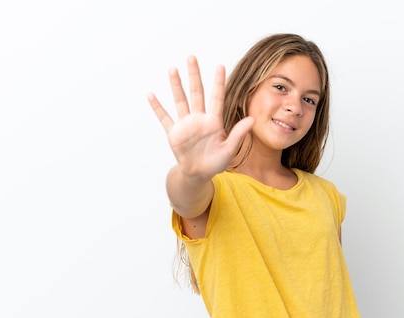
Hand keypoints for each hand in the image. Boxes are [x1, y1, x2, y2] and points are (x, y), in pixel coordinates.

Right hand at [148, 56, 253, 180]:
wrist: (199, 174)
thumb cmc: (215, 162)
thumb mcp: (229, 150)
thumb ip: (238, 134)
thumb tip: (252, 119)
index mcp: (214, 122)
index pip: (217, 98)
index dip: (218, 82)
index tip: (220, 66)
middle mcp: (199, 119)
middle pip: (196, 92)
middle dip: (194, 75)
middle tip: (192, 57)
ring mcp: (185, 125)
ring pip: (180, 100)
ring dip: (176, 85)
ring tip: (172, 69)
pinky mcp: (174, 133)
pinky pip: (164, 118)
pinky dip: (157, 107)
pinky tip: (151, 95)